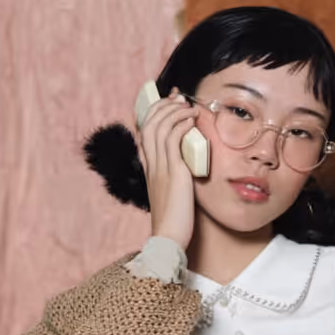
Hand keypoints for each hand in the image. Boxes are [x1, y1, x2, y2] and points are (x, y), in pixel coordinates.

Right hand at [136, 88, 199, 250]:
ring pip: (159, 127)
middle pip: (148, 124)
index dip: (154, 112)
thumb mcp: (172, 194)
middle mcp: (151, 165)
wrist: (169, 239)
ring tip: (187, 104)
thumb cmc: (174, 221)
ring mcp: (160, 168)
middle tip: (178, 96)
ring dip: (173, 110)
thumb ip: (175, 178)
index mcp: (149, 169)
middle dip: (162, 105)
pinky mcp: (173, 173)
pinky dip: (181, 124)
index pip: (144, 132)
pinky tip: (191, 119)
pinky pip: (173, 140)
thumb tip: (186, 167)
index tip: (168, 100)